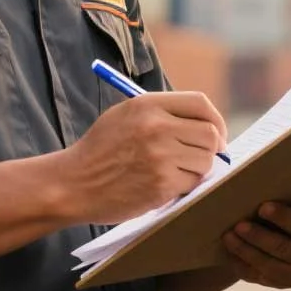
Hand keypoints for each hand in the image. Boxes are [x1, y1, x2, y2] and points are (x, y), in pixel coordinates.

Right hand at [61, 92, 226, 223]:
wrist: (73, 184)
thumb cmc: (100, 150)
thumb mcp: (125, 115)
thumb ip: (162, 114)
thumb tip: (205, 124)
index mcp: (148, 105)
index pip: (201, 104)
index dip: (215, 120)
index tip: (216, 132)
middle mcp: (157, 127)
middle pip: (210, 134)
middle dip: (211, 148)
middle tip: (201, 157)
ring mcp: (160, 156)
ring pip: (205, 161)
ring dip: (196, 169)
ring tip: (174, 171)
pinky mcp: (161, 184)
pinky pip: (192, 183)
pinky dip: (184, 186)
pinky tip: (163, 184)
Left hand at [222, 184, 290, 289]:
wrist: (267, 232)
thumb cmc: (277, 199)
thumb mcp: (285, 187)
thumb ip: (281, 177)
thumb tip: (256, 161)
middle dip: (285, 219)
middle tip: (261, 208)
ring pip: (284, 256)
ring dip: (258, 242)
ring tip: (235, 230)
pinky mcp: (289, 279)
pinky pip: (267, 274)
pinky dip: (246, 260)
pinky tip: (230, 247)